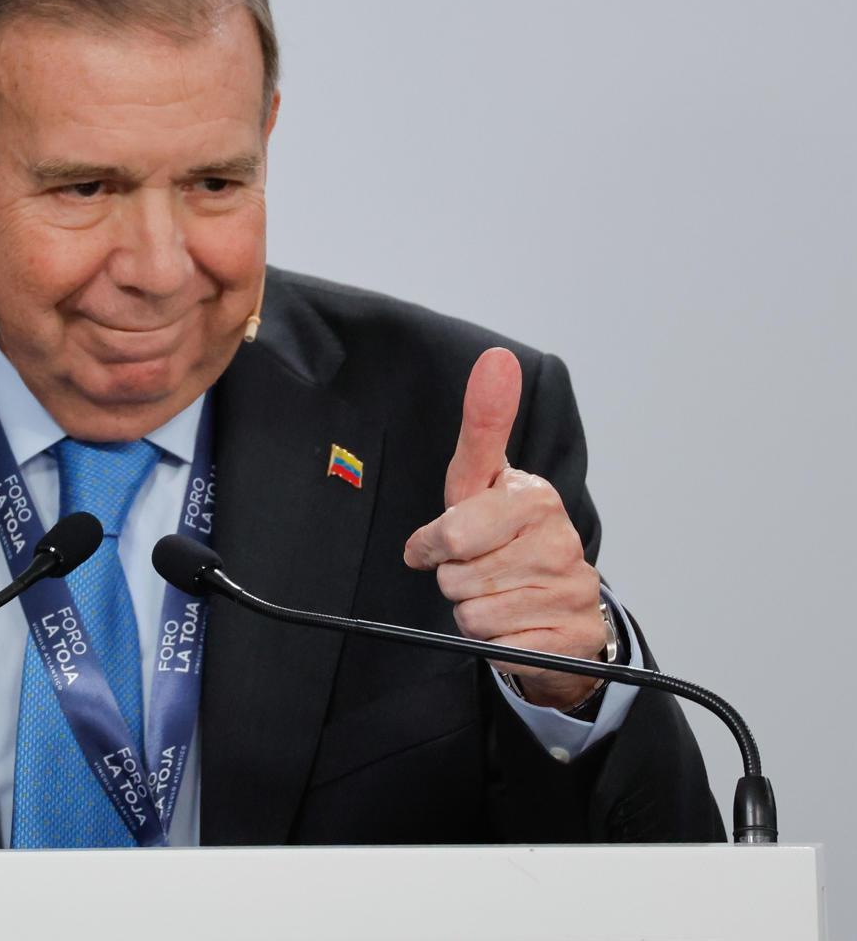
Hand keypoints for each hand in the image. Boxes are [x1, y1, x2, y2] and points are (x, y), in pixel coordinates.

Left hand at [402, 348, 605, 708]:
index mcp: (536, 498)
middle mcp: (561, 542)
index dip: (434, 544)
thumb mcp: (482, 482)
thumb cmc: (506, 536)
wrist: (559, 608)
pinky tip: (516, 623)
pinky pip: (497, 647)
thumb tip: (497, 359)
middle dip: (455, 578)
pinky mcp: (571, 639)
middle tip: (479, 569)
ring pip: (473, 614)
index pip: (454, 533)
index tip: (439, 544)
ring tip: (498, 594)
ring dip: (473, 610)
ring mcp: (571, 591)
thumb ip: (484, 424)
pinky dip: (495, 641)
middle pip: (456, 577)